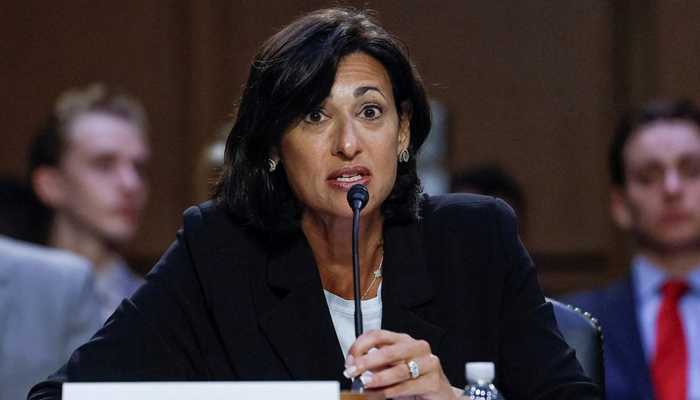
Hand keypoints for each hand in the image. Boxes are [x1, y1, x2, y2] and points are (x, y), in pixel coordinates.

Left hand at [343, 329, 460, 399]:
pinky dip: (390, 391)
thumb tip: (353, 366)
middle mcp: (417, 347)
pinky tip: (380, 394)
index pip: (378, 335)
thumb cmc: (412, 379)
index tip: (349, 360)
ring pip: (398, 370)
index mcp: (403, 340)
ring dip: (377, 379)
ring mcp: (428, 363)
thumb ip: (375, 365)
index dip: (361, 346)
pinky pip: (407, 386)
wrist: (438, 393)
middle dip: (366, 363)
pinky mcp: (433, 381)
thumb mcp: (391, 368)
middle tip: (352, 372)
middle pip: (388, 352)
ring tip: (365, 384)